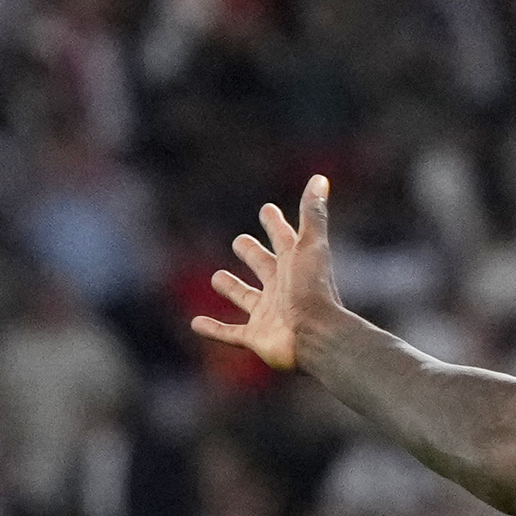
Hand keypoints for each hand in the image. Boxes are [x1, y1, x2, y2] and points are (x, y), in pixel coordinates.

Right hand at [192, 174, 340, 371]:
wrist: (316, 336)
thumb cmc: (313, 290)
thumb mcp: (310, 246)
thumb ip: (313, 213)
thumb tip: (320, 178)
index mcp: (294, 265)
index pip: (284, 238)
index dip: (275, 224)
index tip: (267, 209)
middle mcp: (282, 288)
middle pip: (264, 266)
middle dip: (253, 254)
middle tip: (241, 242)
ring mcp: (269, 314)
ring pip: (246, 297)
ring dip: (233, 289)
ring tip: (217, 278)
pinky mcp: (256, 337)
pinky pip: (230, 333)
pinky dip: (213, 329)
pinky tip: (195, 323)